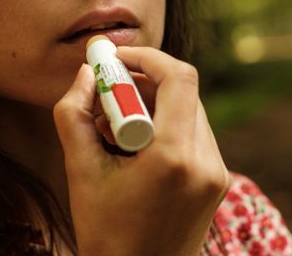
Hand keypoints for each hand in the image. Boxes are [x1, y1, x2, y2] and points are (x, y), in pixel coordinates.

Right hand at [53, 46, 229, 255]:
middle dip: (145, 82)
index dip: (147, 57)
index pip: (178, 77)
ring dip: (156, 104)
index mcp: (175, 157)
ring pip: (190, 110)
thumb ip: (74, 114)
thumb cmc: (106, 235)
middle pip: (184, 91)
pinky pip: (195, 134)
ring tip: (116, 128)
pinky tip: (136, 147)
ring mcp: (217, 173)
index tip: (116, 60)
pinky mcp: (217, 182)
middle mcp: (206, 161)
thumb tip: (85, 74)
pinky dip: (168, 126)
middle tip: (110, 91)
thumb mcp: (80, 172)